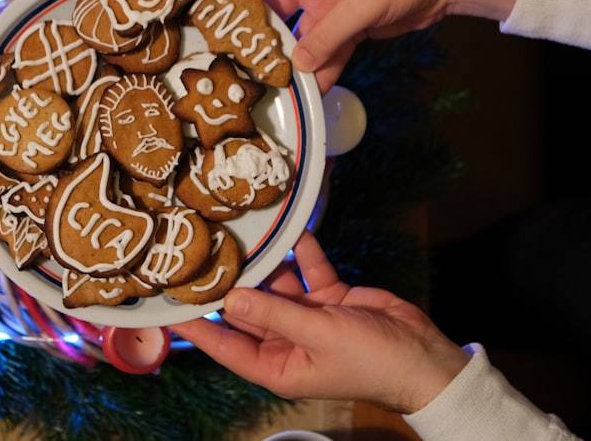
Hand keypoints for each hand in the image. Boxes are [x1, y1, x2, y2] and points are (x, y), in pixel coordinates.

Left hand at [169, 230, 468, 413]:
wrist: (424, 358)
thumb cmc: (371, 361)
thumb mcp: (318, 338)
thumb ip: (273, 314)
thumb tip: (229, 300)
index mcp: (275, 365)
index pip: (224, 343)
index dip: (194, 325)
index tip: (165, 305)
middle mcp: (285, 340)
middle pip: (246, 308)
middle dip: (227, 280)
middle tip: (198, 248)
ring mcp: (307, 316)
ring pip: (275, 282)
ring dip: (264, 258)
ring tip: (239, 229)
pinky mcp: (329, 295)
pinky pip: (306, 268)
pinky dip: (300, 248)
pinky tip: (288, 225)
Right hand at [195, 0, 523, 92]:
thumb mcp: (364, 0)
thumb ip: (329, 34)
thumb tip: (297, 66)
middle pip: (269, 4)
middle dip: (252, 28)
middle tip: (223, 52)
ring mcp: (328, 3)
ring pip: (296, 33)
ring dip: (287, 56)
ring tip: (264, 81)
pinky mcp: (346, 24)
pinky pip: (324, 49)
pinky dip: (320, 69)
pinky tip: (308, 92)